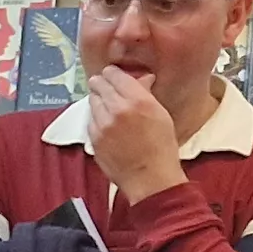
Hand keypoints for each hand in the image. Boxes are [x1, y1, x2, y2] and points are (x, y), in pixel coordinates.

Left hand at [84, 68, 186, 203]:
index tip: (113, 75)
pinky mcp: (93, 138)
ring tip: (107, 105)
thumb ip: (146, 94)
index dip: (113, 73)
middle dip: (102, 83)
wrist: (150, 178)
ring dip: (98, 100)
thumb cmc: (161, 147)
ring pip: (92, 101)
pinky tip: (105, 122)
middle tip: (105, 85)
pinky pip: (90, 119)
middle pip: (99, 85)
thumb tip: (141, 79)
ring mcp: (102, 125)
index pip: (115, 75)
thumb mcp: (161, 115)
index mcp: (137, 100)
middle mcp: (117, 109)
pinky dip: (96, 117)